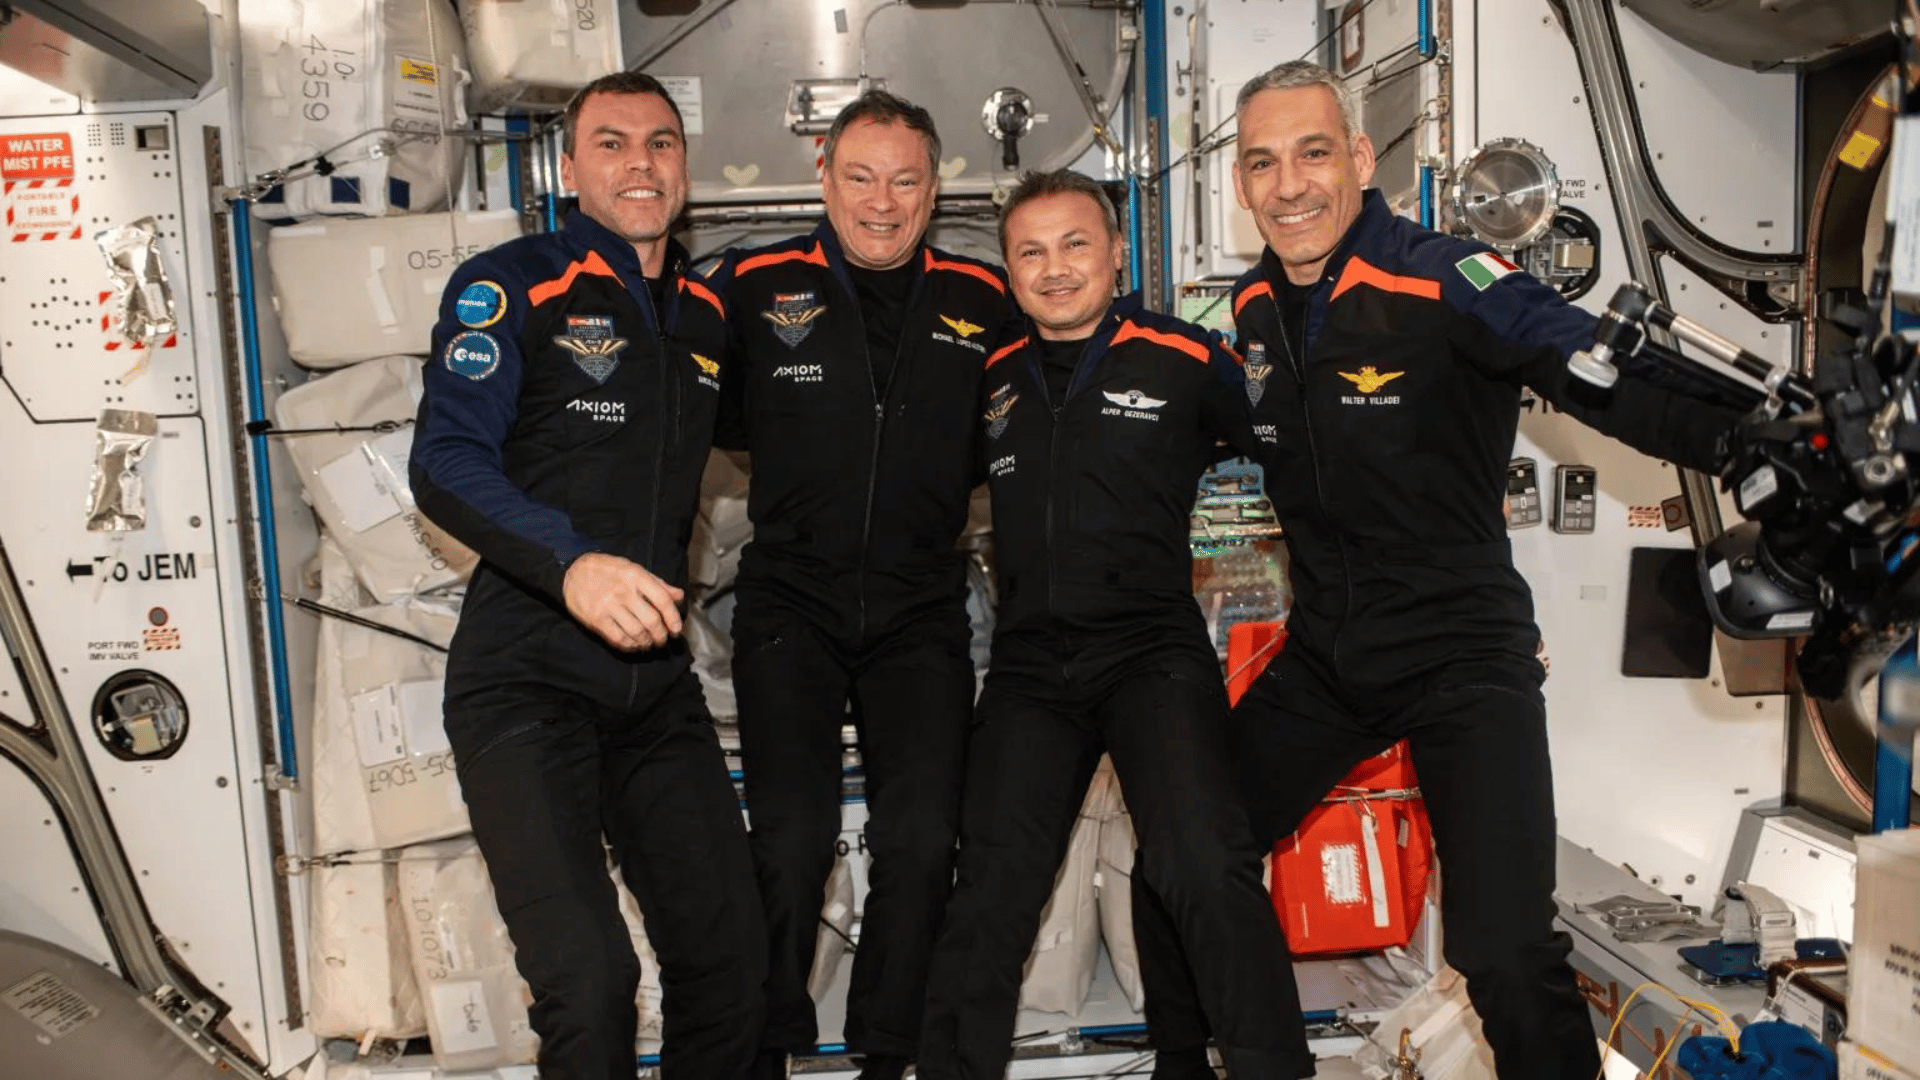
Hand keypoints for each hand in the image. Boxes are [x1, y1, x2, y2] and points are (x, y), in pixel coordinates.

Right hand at [562, 553, 684, 651]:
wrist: (573, 571)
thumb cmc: (607, 570)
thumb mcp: (634, 569)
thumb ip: (658, 584)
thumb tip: (679, 596)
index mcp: (636, 576)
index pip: (662, 600)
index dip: (673, 618)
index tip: (677, 629)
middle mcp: (623, 591)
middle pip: (651, 620)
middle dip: (661, 635)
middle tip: (663, 639)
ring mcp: (608, 606)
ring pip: (636, 632)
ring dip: (647, 642)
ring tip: (649, 643)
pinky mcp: (596, 619)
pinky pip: (618, 638)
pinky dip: (630, 646)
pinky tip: (634, 644)